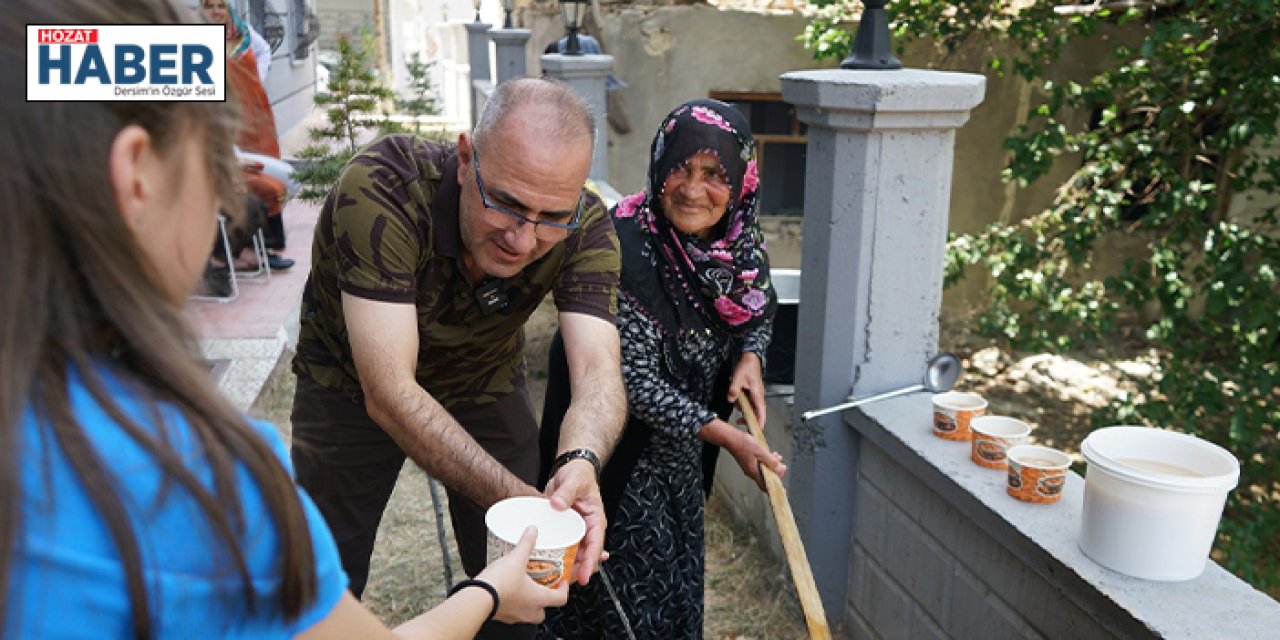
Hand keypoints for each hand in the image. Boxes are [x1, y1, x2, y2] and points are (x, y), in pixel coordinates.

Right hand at [476, 526, 569, 623]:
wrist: (477, 598)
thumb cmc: (500, 584)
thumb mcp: (516, 558)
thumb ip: (526, 544)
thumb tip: (533, 532)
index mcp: (539, 599)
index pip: (560, 599)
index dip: (564, 589)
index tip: (562, 582)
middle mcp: (529, 611)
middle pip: (543, 610)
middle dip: (544, 600)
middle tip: (542, 586)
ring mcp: (514, 616)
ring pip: (527, 613)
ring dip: (528, 602)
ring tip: (523, 587)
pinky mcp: (501, 616)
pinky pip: (512, 612)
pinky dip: (512, 603)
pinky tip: (507, 591)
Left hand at [544, 459, 605, 584]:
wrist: (571, 469)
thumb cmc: (578, 474)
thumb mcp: (573, 480)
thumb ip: (566, 492)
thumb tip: (557, 505)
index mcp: (595, 519)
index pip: (595, 544)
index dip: (590, 562)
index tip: (585, 575)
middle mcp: (588, 528)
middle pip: (586, 555)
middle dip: (579, 570)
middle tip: (567, 582)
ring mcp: (576, 530)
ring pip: (576, 554)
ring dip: (569, 567)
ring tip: (559, 580)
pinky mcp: (565, 530)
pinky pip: (564, 547)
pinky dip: (560, 557)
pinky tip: (552, 567)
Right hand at [727, 428, 785, 492]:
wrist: (731, 438)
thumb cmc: (744, 444)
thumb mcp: (760, 451)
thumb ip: (771, 461)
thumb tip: (780, 469)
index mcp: (754, 472)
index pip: (765, 486)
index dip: (774, 486)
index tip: (782, 485)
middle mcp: (752, 472)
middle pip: (766, 477)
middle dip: (776, 472)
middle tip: (782, 465)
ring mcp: (750, 467)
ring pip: (764, 470)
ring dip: (772, 465)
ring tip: (777, 456)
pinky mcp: (749, 461)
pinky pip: (761, 465)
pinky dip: (767, 461)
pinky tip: (770, 453)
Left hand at [728, 352, 765, 428]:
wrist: (751, 358)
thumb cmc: (747, 368)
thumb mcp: (737, 378)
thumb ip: (733, 390)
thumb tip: (730, 400)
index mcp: (757, 395)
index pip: (761, 413)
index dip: (760, 423)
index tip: (756, 431)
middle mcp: (759, 397)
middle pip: (757, 413)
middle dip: (749, 418)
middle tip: (740, 421)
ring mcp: (756, 395)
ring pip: (752, 407)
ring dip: (744, 409)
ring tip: (736, 403)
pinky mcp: (753, 392)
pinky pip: (749, 401)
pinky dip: (743, 403)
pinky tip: (736, 398)